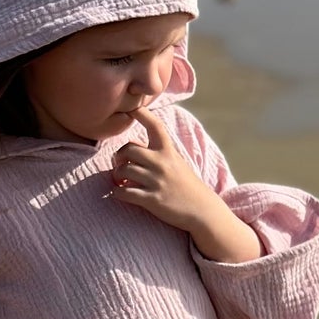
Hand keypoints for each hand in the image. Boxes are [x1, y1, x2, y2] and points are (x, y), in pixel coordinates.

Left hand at [108, 106, 212, 233]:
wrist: (201, 210)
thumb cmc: (185, 185)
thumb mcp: (176, 162)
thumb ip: (157, 153)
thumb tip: (131, 149)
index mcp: (168, 151)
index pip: (155, 126)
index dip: (142, 114)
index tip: (131, 109)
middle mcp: (162, 163)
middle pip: (129, 150)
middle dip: (119, 156)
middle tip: (120, 164)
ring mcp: (157, 181)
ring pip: (124, 171)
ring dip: (117, 175)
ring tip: (121, 181)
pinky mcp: (152, 200)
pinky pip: (124, 193)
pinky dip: (117, 192)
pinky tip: (120, 192)